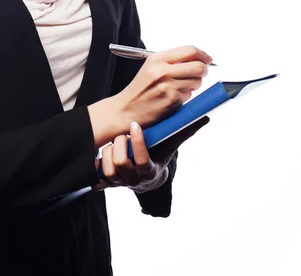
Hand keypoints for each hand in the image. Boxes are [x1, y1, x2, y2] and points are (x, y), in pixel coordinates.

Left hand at [92, 115, 209, 191]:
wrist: (149, 178)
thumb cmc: (159, 155)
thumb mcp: (171, 146)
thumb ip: (184, 131)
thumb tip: (204, 116)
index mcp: (150, 171)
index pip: (143, 160)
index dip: (137, 143)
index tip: (135, 125)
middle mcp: (135, 180)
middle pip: (121, 165)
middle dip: (120, 145)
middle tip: (123, 134)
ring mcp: (121, 183)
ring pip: (108, 170)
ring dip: (107, 153)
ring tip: (113, 143)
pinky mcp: (109, 184)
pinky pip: (97, 180)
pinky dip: (95, 169)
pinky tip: (97, 158)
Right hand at [116, 45, 212, 130]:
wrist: (126, 109)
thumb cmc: (139, 88)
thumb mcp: (151, 66)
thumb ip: (172, 60)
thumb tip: (197, 58)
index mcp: (157, 59)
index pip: (190, 51)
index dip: (203, 54)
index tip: (207, 59)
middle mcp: (163, 71)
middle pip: (198, 66)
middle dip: (204, 70)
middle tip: (201, 72)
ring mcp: (168, 86)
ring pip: (197, 82)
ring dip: (194, 84)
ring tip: (181, 86)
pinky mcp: (172, 101)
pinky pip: (189, 95)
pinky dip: (185, 96)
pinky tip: (173, 97)